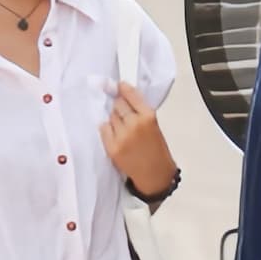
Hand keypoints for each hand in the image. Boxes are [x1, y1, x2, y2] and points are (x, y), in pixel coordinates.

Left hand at [101, 83, 176, 199]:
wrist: (155, 174)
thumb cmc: (157, 150)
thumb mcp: (154, 126)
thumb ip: (140, 112)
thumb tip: (123, 99)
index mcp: (148, 117)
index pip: (131, 95)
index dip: (123, 89)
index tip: (119, 85)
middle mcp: (134, 124)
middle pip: (118, 104)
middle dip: (120, 106)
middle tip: (124, 113)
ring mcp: (121, 136)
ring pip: (110, 117)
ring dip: (114, 119)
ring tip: (123, 129)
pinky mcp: (112, 147)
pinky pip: (104, 129)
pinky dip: (108, 130)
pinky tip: (117, 136)